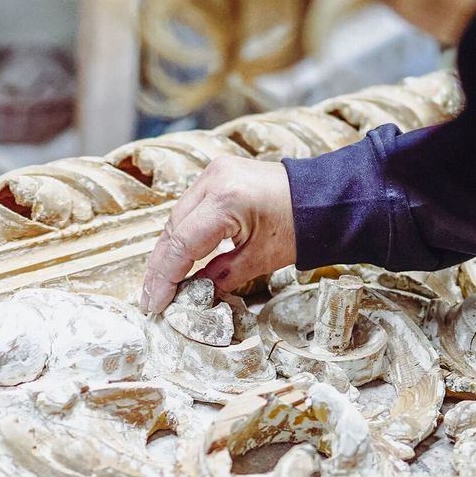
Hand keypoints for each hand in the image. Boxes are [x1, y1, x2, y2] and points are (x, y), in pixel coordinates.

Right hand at [139, 156, 296, 313]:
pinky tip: (177, 258)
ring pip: (177, 218)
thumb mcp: (261, 259)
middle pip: (173, 229)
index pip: (181, 245)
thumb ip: (222, 276)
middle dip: (160, 267)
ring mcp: (214, 173)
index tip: (154, 304)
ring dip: (168, 251)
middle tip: (152, 299)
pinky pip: (190, 208)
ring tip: (160, 284)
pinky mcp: (218, 174)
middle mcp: (214, 180)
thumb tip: (193, 294)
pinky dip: (182, 233)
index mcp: (226, 200)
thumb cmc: (301, 225)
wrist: (323, 196)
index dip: (164, 278)